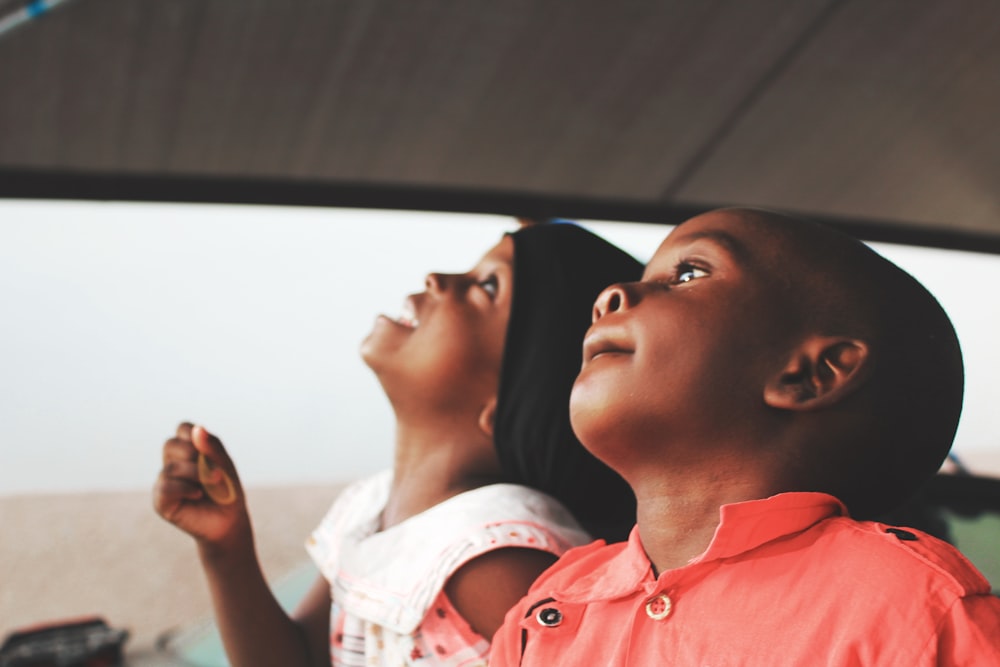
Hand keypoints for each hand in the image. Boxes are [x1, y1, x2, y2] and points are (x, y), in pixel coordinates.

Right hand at [153, 422, 249, 548]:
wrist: (228, 520)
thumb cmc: (227, 490)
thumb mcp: (224, 465)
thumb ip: (211, 447)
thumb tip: (198, 429)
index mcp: (188, 450)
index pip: (182, 428)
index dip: (194, 435)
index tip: (209, 450)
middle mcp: (173, 463)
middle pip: (170, 444)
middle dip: (194, 455)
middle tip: (214, 470)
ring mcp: (164, 481)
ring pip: (170, 466)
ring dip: (196, 473)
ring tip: (213, 483)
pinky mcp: (160, 500)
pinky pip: (165, 487)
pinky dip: (185, 488)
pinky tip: (198, 495)